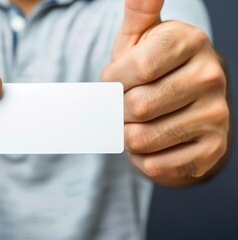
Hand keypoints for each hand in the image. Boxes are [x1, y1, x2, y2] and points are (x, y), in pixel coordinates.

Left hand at [102, 0, 229, 185]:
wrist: (180, 107)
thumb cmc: (150, 69)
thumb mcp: (141, 37)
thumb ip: (140, 11)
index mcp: (191, 42)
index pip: (137, 68)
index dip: (115, 81)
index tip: (117, 80)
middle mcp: (211, 76)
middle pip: (137, 106)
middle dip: (118, 110)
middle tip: (125, 105)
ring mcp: (217, 115)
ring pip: (142, 139)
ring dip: (127, 136)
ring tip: (136, 124)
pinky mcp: (212, 149)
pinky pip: (156, 165)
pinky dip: (142, 159)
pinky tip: (151, 144)